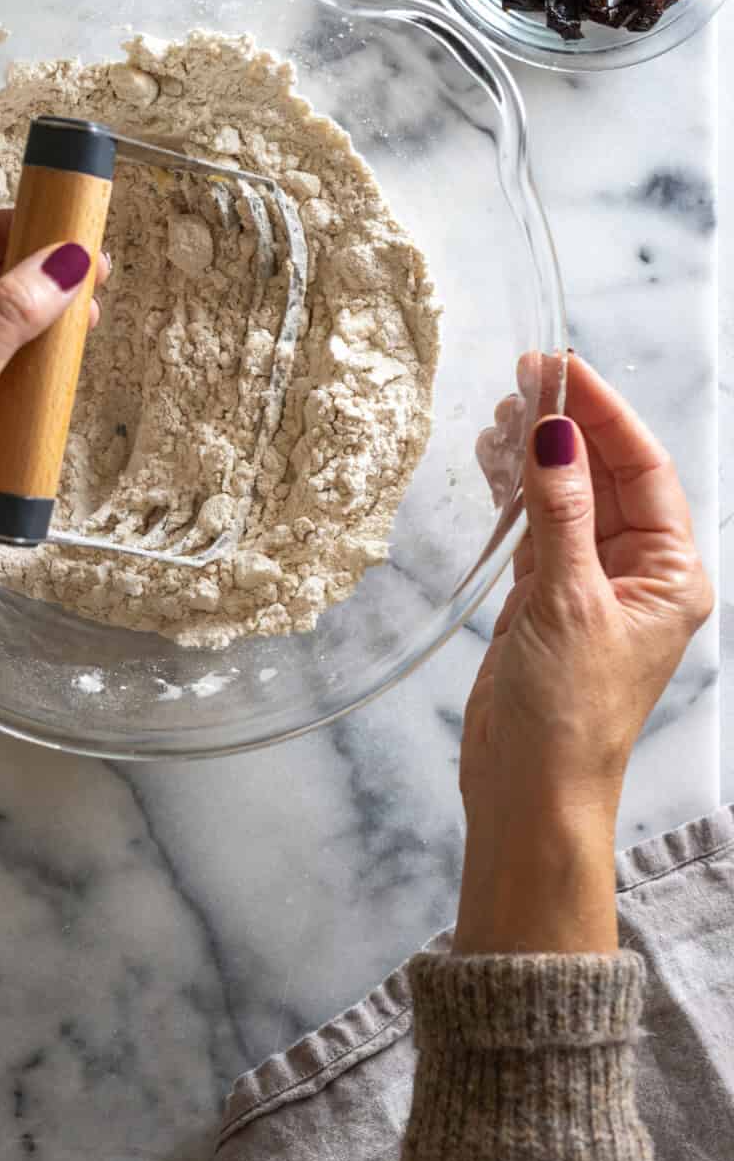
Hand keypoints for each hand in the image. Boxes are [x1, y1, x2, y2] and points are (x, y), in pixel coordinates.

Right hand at [455, 353, 711, 954]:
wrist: (529, 791)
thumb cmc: (567, 712)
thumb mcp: (568, 602)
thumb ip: (559, 512)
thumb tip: (554, 433)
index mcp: (670, 574)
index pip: (644, 470)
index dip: (604, 414)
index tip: (562, 369)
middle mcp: (636, 575)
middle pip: (605, 476)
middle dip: (565, 427)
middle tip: (520, 379)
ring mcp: (588, 587)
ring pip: (566, 497)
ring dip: (534, 456)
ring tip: (496, 416)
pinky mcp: (544, 602)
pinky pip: (535, 528)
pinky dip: (514, 494)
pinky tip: (491, 462)